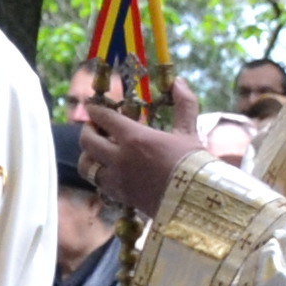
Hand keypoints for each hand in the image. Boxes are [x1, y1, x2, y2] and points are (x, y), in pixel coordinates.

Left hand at [77, 99, 202, 218]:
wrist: (199, 204)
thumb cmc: (196, 164)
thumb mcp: (189, 131)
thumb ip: (184, 104)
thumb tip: (179, 81)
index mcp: (135, 138)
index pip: (104, 118)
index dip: (95, 110)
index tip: (92, 106)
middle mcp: (120, 158)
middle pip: (87, 141)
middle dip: (87, 130)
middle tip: (94, 126)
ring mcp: (117, 180)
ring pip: (87, 165)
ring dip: (89, 155)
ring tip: (98, 150)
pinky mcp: (120, 197)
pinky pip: (98, 183)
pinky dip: (99, 174)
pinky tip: (110, 169)